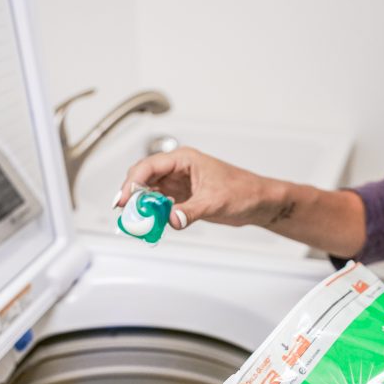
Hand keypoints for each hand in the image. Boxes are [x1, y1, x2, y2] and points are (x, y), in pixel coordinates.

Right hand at [112, 147, 284, 230]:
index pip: (149, 166)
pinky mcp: (181, 198)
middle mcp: (177, 169)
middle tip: (126, 214)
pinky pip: (159, 204)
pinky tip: (150, 224)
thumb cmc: (244, 191)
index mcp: (184, 159)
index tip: (124, 200)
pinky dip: (152, 214)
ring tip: (135, 221)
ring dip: (140, 206)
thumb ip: (191, 211)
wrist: (259, 202)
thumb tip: (172, 219)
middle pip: (143, 178)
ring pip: (148, 192)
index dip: (132, 182)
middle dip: (131, 194)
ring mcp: (178, 184)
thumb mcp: (216, 202)